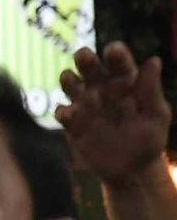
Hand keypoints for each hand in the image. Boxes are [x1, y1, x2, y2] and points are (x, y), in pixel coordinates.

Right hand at [55, 42, 170, 183]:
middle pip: (90, 69)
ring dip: (69, 80)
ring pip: (72, 86)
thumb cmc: (148, 139)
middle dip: (85, 60)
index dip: (116, 55)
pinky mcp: (73, 124)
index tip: (113, 49)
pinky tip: (68, 114)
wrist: (131, 169)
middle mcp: (102, 90)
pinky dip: (63, 111)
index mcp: (125, 84)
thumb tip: (153, 60)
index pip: (119, 64)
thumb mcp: (156, 115)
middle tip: (83, 56)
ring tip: (69, 79)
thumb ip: (150, 90)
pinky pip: (63, 113)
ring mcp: (85, 106)